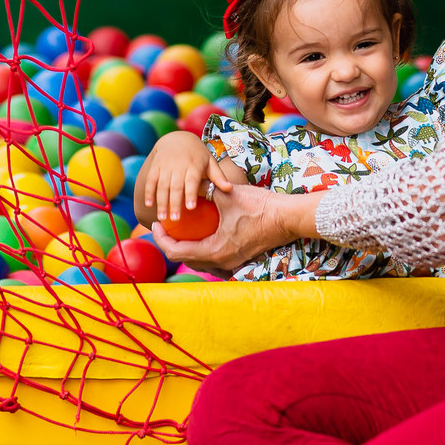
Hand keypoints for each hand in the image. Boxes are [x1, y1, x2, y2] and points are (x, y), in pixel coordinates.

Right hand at [138, 131, 234, 223]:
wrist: (178, 139)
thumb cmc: (198, 155)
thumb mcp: (210, 163)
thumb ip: (218, 177)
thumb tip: (230, 189)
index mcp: (194, 165)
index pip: (192, 181)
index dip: (191, 194)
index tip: (190, 207)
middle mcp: (179, 165)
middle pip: (176, 186)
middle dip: (175, 203)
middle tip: (175, 219)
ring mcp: (165, 166)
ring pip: (162, 185)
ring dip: (161, 202)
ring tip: (162, 218)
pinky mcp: (155, 166)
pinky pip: (151, 180)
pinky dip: (149, 192)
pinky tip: (149, 204)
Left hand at [150, 182, 292, 271]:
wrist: (289, 218)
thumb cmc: (260, 206)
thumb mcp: (227, 195)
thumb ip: (205, 190)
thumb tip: (189, 182)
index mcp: (215, 250)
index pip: (176, 252)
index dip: (161, 238)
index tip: (155, 224)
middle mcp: (222, 262)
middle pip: (185, 260)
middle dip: (171, 244)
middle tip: (165, 227)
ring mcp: (233, 262)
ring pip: (200, 262)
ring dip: (187, 248)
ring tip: (181, 231)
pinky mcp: (241, 258)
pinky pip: (213, 260)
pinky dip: (202, 250)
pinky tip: (203, 235)